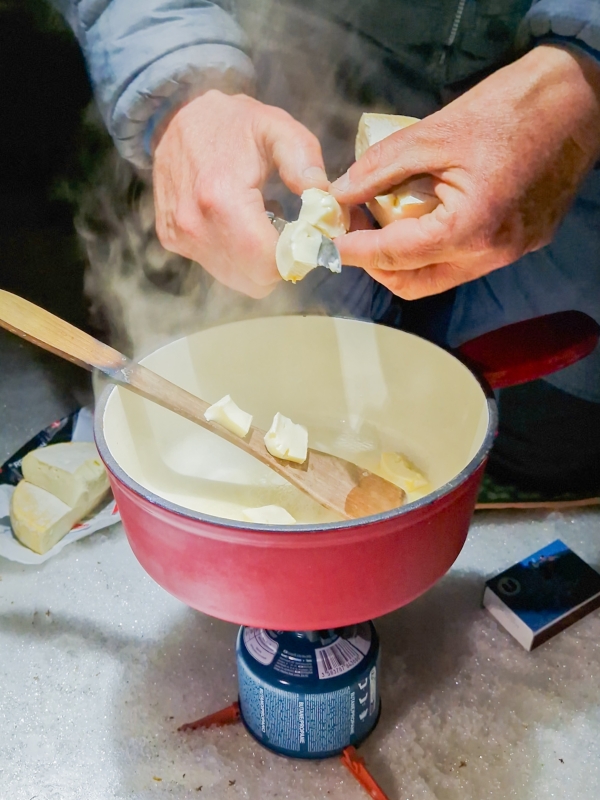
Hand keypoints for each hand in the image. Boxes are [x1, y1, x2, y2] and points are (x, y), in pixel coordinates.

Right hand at [153, 90, 327, 297]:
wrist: (173, 115)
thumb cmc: (232, 122)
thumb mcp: (275, 127)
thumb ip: (303, 160)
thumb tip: (324, 198)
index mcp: (222, 198)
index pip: (268, 263)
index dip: (297, 257)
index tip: (310, 237)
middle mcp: (195, 226)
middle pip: (256, 280)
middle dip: (282, 263)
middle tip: (292, 234)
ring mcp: (181, 237)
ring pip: (237, 280)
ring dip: (259, 262)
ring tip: (263, 224)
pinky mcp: (172, 240)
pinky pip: (218, 267)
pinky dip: (237, 256)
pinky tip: (240, 224)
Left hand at [331, 45, 599, 299]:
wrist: (575, 101)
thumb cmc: (508, 110)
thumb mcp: (432, 134)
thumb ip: (380, 169)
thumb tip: (339, 193)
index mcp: (470, 227)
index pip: (395, 257)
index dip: (354, 251)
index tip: (327, 243)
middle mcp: (491, 253)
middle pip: (414, 284)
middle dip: (376, 265)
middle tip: (355, 233)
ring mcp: (509, 253)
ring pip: (439, 277)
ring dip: (405, 260)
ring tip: (385, 223)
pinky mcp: (519, 245)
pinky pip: (464, 262)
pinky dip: (434, 249)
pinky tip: (424, 217)